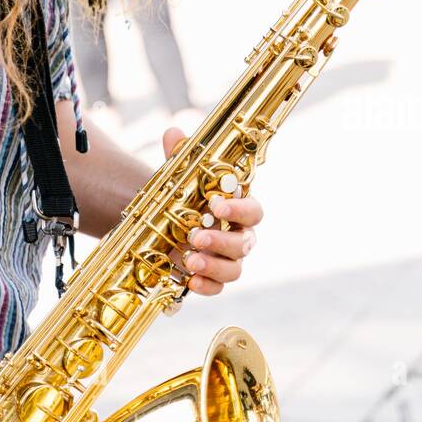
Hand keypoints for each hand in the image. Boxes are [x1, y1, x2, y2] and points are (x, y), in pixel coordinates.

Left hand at [162, 126, 263, 296]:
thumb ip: (180, 157)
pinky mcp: (213, 277)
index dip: (239, 210)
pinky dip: (206, 286)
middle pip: (246, 244)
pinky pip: (218, 288)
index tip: (216, 205)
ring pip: (236, 269)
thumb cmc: (187, 198)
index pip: (254, 211)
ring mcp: (228, 259)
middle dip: (222, 241)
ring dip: (213, 265)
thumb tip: (173, 133)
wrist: (168, 224)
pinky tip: (189, 280)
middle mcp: (239, 236)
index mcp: (238, 209)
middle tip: (196, 236)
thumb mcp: (181, 177)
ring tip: (189, 258)